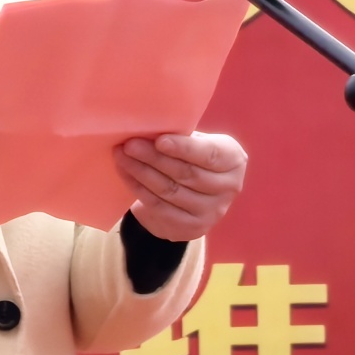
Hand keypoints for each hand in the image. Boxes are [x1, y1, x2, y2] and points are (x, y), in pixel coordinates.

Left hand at [114, 132, 246, 241]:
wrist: (191, 193)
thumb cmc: (190, 155)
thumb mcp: (194, 141)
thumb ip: (182, 136)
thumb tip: (149, 126)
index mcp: (233, 160)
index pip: (210, 155)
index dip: (184, 148)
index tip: (159, 140)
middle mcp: (229, 188)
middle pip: (187, 174)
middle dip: (154, 158)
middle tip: (129, 145)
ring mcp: (212, 212)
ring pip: (170, 191)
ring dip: (141, 172)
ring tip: (121, 156)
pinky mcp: (193, 228)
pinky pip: (160, 208)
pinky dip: (139, 189)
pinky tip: (125, 174)